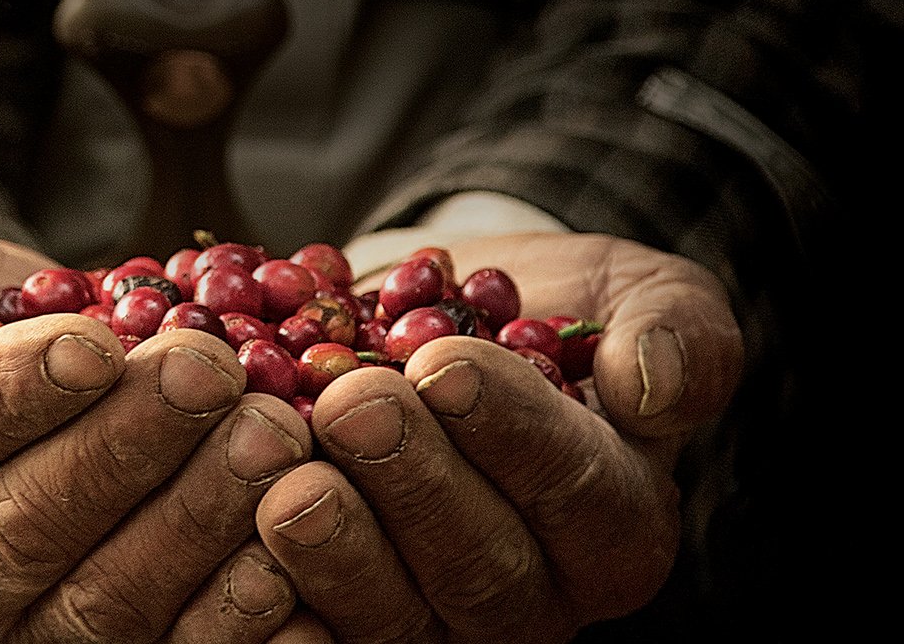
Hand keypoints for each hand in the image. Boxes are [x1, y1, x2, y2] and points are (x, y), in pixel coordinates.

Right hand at [0, 210, 316, 642]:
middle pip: (26, 531)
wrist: (47, 387)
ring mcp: (30, 637)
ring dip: (200, 518)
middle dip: (128, 447)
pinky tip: (299, 534)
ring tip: (274, 430)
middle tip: (212, 371)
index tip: (95, 342)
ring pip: (111, 603)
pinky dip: (247, 609)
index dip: (10, 396)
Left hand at [256, 232, 743, 641]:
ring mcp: (432, 621)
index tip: (444, 363)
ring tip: (282, 469)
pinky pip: (307, 634)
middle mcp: (533, 594)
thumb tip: (652, 384)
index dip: (510, 432)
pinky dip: (264, 592)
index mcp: (618, 524)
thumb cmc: (546, 311)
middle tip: (350, 403)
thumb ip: (676, 333)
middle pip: (480, 570)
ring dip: (333, 544)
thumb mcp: (640, 293)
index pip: (577, 493)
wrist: (430, 325)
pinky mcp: (342, 620)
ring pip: (390, 617)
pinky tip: (228, 533)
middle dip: (411, 483)